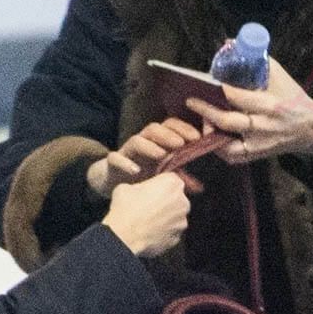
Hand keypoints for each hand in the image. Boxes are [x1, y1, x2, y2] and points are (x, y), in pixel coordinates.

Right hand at [86, 117, 200, 197]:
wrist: (114, 183)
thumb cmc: (144, 176)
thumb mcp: (164, 176)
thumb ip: (181, 177)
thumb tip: (200, 187)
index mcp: (158, 141)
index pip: (170, 126)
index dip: (183, 128)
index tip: (197, 137)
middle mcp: (143, 142)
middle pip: (154, 129)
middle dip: (168, 135)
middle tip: (181, 144)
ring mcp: (127, 151)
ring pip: (136, 140)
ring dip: (150, 146)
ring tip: (161, 155)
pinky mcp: (112, 163)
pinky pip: (114, 158)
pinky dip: (124, 163)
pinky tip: (135, 171)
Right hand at [102, 172, 190, 256]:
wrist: (124, 236)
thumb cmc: (125, 209)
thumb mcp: (125, 187)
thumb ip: (139, 186)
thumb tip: (137, 191)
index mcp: (172, 183)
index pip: (170, 179)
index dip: (159, 185)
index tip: (151, 190)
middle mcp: (182, 201)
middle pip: (176, 198)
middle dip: (165, 201)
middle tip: (148, 205)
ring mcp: (182, 221)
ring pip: (175, 216)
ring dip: (165, 217)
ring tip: (148, 220)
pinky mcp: (177, 237)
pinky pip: (172, 231)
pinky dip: (164, 231)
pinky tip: (151, 231)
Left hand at [184, 56, 312, 162]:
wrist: (311, 129)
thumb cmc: (294, 99)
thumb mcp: (280, 77)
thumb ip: (257, 61)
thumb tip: (229, 43)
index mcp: (271, 105)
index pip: (238, 97)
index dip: (219, 90)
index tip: (204, 82)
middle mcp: (263, 127)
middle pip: (228, 122)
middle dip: (206, 111)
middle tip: (190, 101)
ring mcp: (259, 145)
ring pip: (226, 145)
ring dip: (210, 133)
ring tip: (202, 120)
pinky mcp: (257, 156)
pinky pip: (232, 157)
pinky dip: (218, 148)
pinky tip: (212, 136)